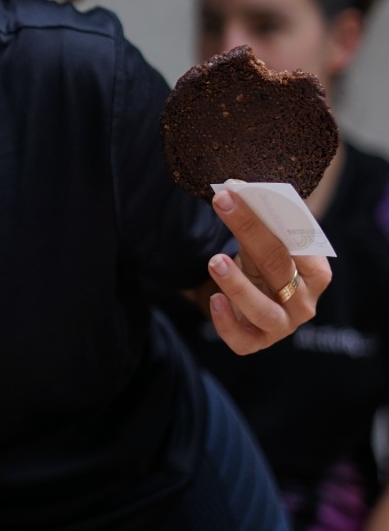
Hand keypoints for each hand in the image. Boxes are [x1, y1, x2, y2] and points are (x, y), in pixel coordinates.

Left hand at [205, 188, 330, 353]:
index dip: (270, 214)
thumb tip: (236, 190)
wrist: (250, 296)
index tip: (240, 189)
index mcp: (317, 272)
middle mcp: (305, 302)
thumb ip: (259, 221)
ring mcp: (282, 325)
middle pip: (279, 265)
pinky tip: (213, 300)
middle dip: (249, 230)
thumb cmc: (263, 263)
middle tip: (222, 203)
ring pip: (263, 310)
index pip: (299, 241)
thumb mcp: (266, 242)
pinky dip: (226, 322)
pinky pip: (242, 339)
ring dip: (239, 286)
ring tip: (215, 261)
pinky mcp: (256, 342)